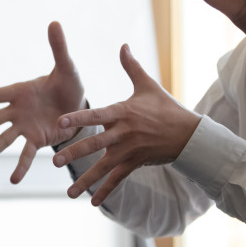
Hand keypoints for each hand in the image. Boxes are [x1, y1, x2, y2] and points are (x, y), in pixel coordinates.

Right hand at [0, 22, 84, 181]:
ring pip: (3, 140)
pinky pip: (27, 154)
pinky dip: (21, 166)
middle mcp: (17, 111)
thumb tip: (54, 23)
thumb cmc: (69, 84)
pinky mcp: (37, 140)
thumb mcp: (67, 67)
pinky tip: (14, 180)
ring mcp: (25, 127)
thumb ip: (58, 48)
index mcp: (20, 92)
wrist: (81, 107)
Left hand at [53, 44, 200, 205]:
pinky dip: (106, 190)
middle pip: (96, 144)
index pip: (97, 115)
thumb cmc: (166, 108)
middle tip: (55, 161)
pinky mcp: (136, 163)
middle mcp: (124, 133)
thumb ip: (131, 67)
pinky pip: (118, 179)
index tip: (60, 122)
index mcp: (123, 112)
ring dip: (86, 180)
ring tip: (69, 192)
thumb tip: (123, 45)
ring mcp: (130, 151)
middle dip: (75, 153)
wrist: (190, 134)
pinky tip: (92, 201)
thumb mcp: (148, 86)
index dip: (78, 118)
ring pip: (104, 167)